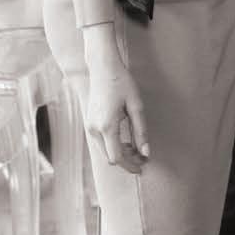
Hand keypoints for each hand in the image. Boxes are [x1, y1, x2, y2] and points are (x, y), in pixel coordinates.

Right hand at [82, 56, 149, 173]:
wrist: (103, 68)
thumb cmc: (122, 83)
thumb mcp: (136, 106)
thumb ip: (140, 131)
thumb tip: (146, 152)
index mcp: (106, 126)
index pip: (116, 157)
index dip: (130, 165)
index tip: (143, 166)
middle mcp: (94, 130)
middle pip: (109, 157)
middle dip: (126, 161)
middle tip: (143, 157)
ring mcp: (89, 127)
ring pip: (104, 151)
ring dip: (120, 153)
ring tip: (137, 149)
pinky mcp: (89, 123)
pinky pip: (101, 142)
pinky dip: (113, 145)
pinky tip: (126, 140)